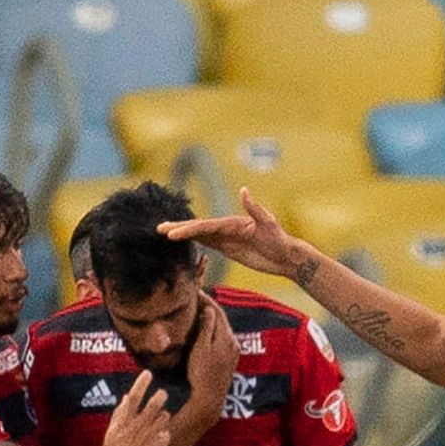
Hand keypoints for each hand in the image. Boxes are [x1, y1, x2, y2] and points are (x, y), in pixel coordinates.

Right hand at [97, 371, 171, 445]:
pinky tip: (163, 435)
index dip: (140, 384)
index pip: (133, 399)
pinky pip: (164, 438)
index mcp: (123, 423)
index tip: (147, 373)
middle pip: (152, 407)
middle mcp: (136, 428)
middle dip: (159, 397)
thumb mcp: (112, 433)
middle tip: (163, 393)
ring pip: (162, 420)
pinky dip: (164, 435)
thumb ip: (120, 414)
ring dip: (163, 417)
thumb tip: (126, 398)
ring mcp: (146, 439)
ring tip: (163, 417)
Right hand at [158, 187, 310, 279]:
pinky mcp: (228, 248)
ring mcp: (226, 238)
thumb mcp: (268, 223)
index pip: (206, 226)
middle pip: (198, 228)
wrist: (285, 255)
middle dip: (178, 229)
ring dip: (182, 234)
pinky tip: (182, 242)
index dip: (188, 229)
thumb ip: (254, 208)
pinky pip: (207, 244)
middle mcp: (226, 228)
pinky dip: (193, 242)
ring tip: (164, 234)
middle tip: (158, 229)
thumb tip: (244, 190)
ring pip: (199, 236)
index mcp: (232, 222)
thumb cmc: (279, 239)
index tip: (172, 233)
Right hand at [186, 292, 240, 408]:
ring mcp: (232, 351)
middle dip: (209, 306)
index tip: (195, 290)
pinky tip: (204, 330)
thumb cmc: (202, 374)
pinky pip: (221, 337)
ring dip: (211, 318)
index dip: (206, 299)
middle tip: (196, 297)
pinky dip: (213, 329)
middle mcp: (232, 342)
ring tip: (198, 310)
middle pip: (221, 318)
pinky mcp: (228, 359)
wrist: (210, 398)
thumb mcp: (201, 349)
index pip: (217, 311)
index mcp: (226, 337)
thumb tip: (209, 309)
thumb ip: (206, 328)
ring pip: (221, 328)